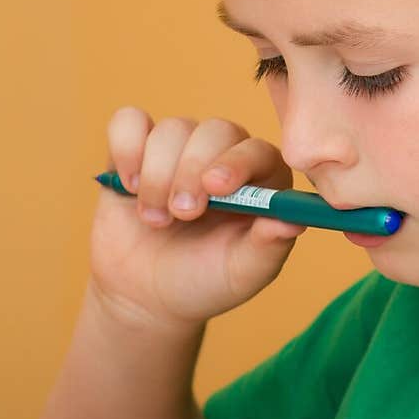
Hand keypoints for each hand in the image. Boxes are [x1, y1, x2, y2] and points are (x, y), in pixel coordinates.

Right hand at [89, 106, 307, 331]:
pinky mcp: (136, 149)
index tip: (215, 187)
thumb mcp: (241, 274)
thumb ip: (268, 247)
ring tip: (155, 219)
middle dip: (191, 171)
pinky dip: (126, 148)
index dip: (237, 162)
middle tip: (182, 214)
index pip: (257, 150)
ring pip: (172, 129)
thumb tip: (291, 219)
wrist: (145, 296)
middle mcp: (223, 155)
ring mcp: (179, 149)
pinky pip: (128, 121)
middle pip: (214, 131)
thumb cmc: (204, 282)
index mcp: (260, 180)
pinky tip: (128, 186)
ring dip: (158, 175)